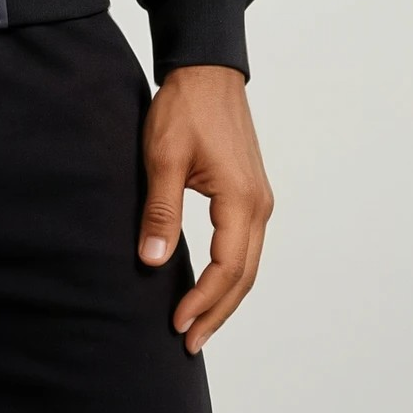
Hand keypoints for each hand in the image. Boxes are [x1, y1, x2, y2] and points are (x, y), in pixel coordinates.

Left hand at [137, 65, 272, 353]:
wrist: (206, 70)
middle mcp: (260, 205)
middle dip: (217, 312)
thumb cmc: (185, 108)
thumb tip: (152, 261)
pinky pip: (246, 246)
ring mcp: (259, 198)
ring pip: (248, 264)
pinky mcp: (251, 192)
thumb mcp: (163, 158)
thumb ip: (161, 212)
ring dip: (226, 297)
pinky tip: (210, 285)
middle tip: (189, 342)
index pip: (227, 269)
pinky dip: (231, 273)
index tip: (177, 324)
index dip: (203, 302)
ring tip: (199, 325)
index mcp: (242, 200)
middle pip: (244, 276)